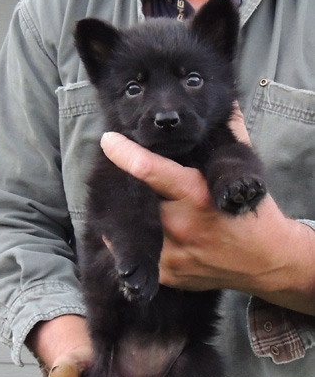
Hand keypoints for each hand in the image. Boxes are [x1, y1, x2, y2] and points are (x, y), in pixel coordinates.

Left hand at [100, 107, 314, 314]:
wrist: (267, 262)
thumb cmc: (255, 212)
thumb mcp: (245, 171)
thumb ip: (232, 134)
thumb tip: (228, 102)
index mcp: (196, 195)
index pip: (148, 169)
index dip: (122, 152)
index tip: (109, 141)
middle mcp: (180, 225)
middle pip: (134, 199)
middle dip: (124, 185)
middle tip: (120, 175)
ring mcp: (172, 253)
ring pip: (129, 228)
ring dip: (126, 213)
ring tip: (133, 203)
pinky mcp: (168, 273)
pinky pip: (139, 253)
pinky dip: (137, 239)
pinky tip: (143, 230)